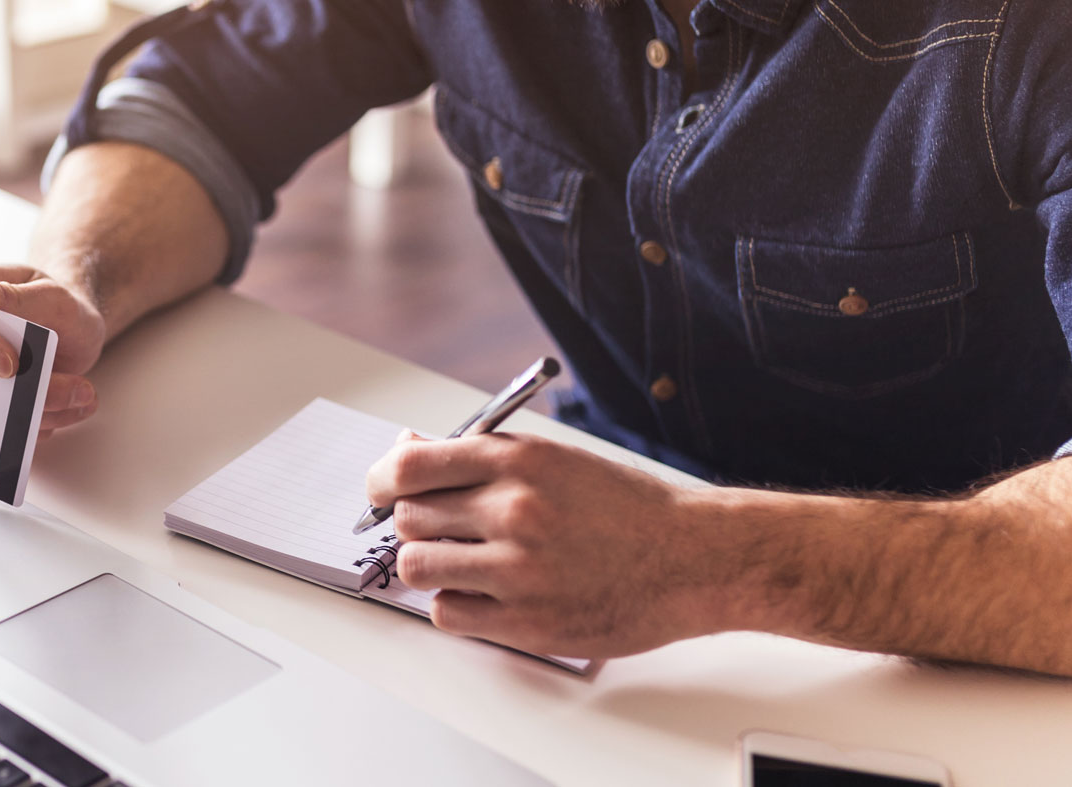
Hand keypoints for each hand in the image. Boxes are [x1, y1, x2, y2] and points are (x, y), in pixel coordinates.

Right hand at [0, 264, 106, 436]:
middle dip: (24, 391)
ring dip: (39, 411)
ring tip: (83, 394)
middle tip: (77, 388)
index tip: (9, 365)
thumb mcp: (48, 292)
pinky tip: (70, 406)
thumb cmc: (51, 305)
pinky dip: (38, 425)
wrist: (66, 330)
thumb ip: (14, 294)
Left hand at [364, 430, 724, 659]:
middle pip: (408, 518)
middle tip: (442, 530)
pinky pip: (448, 614)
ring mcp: (517, 569)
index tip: (380, 491)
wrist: (691, 558)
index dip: (381, 481)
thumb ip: (480, 458)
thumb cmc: (625, 508)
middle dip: (416, 524)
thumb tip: (406, 450)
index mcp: (517, 461)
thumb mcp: (553, 460)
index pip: (408, 467)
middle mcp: (512, 510)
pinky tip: (482, 595)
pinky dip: (453, 605)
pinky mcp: (527, 621)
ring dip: (429, 565)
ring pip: (418, 566)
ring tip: (460, 564)